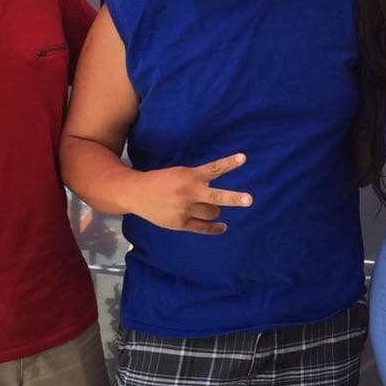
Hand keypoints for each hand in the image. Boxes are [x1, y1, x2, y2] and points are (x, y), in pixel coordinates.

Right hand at [135, 152, 252, 234]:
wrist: (136, 194)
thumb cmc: (161, 181)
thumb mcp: (179, 173)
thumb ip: (197, 179)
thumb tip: (216, 187)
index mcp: (189, 176)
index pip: (214, 169)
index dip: (229, 163)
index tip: (243, 157)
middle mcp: (189, 193)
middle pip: (217, 197)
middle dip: (234, 198)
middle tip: (249, 200)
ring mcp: (185, 209)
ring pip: (213, 213)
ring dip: (215, 210)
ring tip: (208, 206)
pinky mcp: (180, 223)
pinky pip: (203, 228)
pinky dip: (215, 228)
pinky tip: (223, 226)